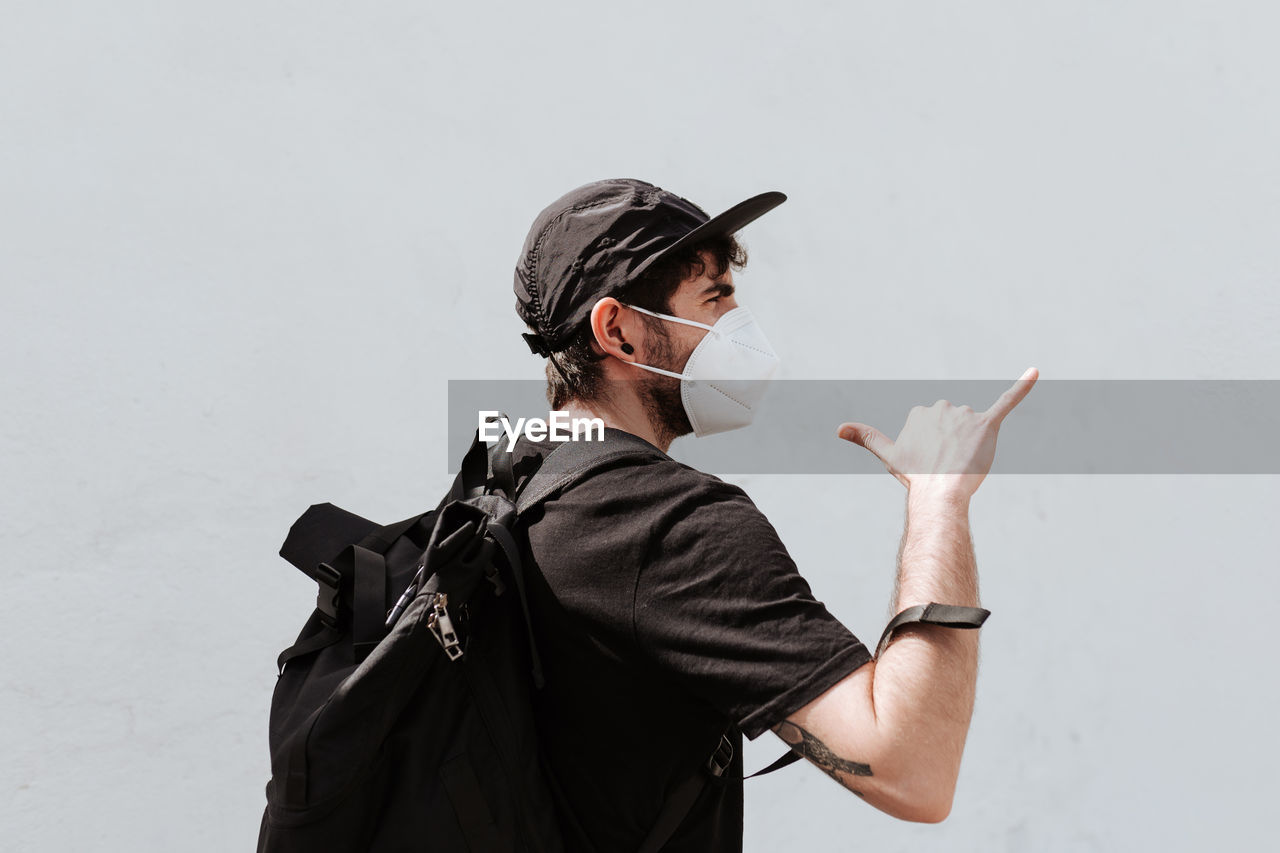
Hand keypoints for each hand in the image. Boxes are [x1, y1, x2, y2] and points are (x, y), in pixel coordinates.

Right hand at [837, 368, 1038, 498]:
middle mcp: (942, 406)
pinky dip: (1023, 385)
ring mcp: (965, 415)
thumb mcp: (888, 455)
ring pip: (974, 428)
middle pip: (956, 425)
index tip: (930, 463)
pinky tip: (1036, 371)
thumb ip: (866, 437)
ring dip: (971, 445)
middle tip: (947, 466)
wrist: (940, 493)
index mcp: (921, 411)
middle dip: (955, 445)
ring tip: (963, 464)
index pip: (936, 427)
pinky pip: (1008, 400)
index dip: (936, 449)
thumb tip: (838, 428)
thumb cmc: (915, 476)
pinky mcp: (989, 423)